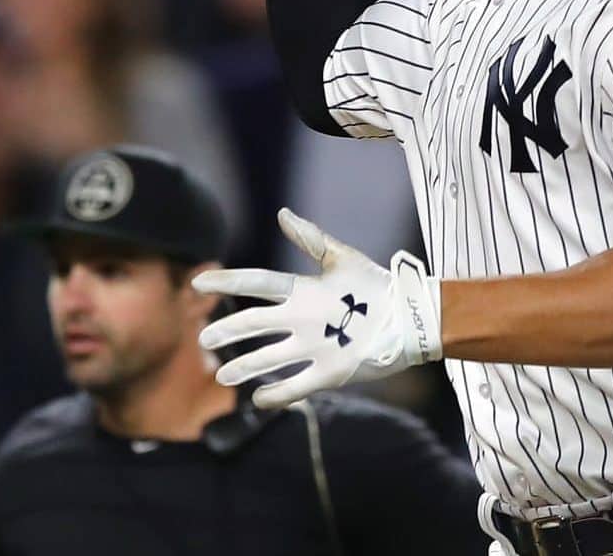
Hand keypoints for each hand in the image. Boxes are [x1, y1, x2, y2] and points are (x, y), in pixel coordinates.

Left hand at [194, 208, 440, 408]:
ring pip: (266, 359)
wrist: (414, 320)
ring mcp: (316, 347)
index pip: (257, 281)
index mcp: (306, 288)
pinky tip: (257, 399)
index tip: (198, 282)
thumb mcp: (344, 258)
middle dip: (224, 330)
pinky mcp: (330, 373)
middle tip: (203, 338)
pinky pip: (294, 387)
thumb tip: (282, 214)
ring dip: (241, 367)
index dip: (226, 280)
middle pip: (253, 322)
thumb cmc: (378, 287)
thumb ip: (310, 239)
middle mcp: (305, 317)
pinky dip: (273, 395)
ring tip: (221, 376)